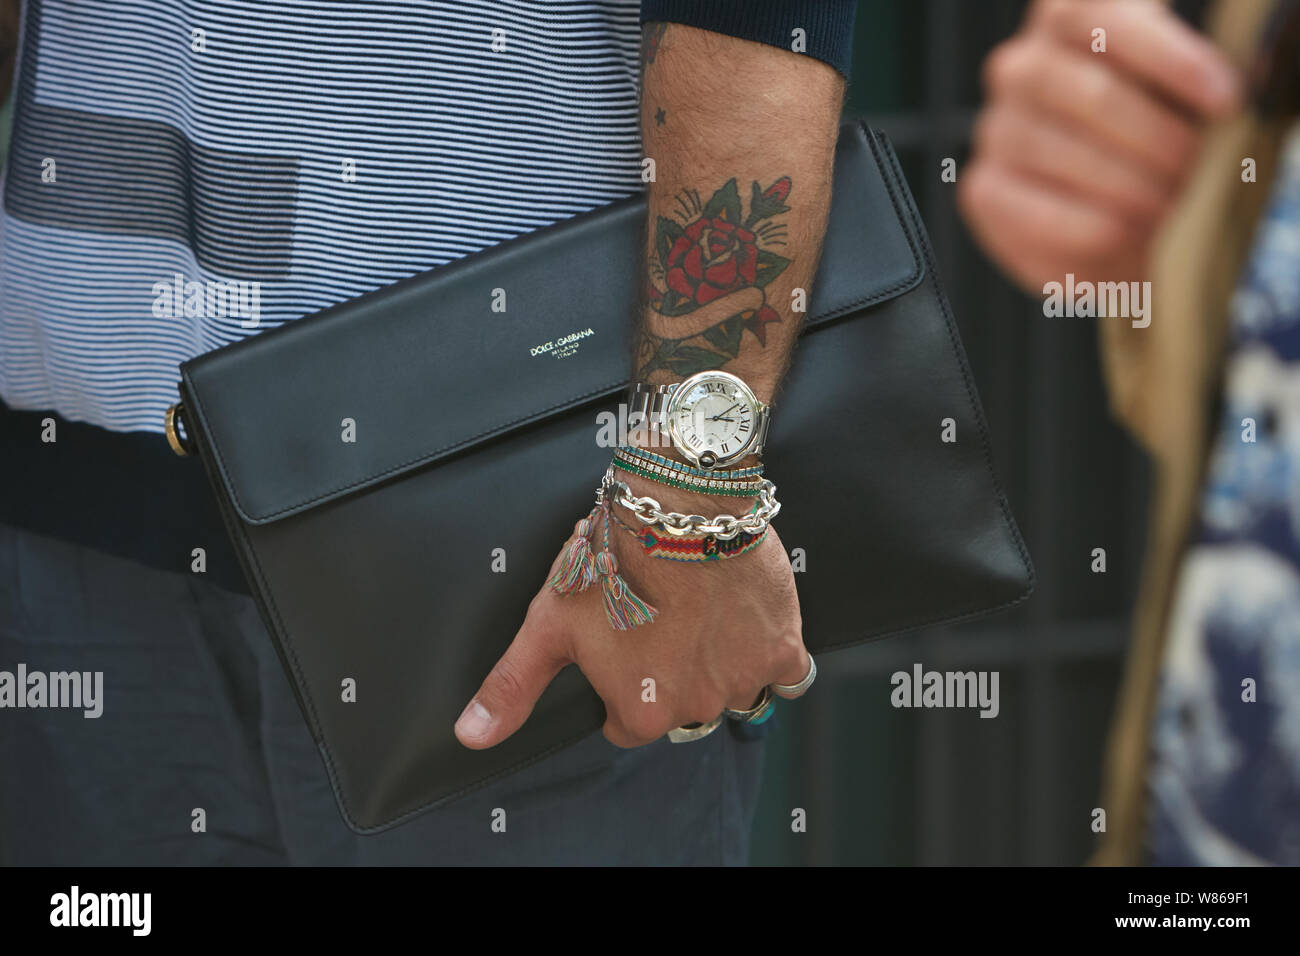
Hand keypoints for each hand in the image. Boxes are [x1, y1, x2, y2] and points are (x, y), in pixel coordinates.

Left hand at [455, 476, 808, 748]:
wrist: (679, 501)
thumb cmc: (611, 558)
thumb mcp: (549, 622)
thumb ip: (513, 686)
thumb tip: (471, 736)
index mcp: (640, 713)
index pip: (629, 723)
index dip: (624, 683)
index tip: (627, 643)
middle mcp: (695, 707)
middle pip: (682, 707)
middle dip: (671, 674)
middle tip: (662, 619)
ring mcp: (743, 680)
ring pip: (730, 688)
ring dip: (719, 661)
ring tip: (699, 611)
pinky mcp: (783, 649)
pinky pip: (782, 671)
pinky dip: (766, 651)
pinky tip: (741, 618)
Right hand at [958, 0, 1242, 292]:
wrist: (1109, 230)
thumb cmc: (1146, 155)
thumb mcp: (1177, 105)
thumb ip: (1193, 87)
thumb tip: (1229, 96)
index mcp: (1068, 22)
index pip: (1101, 18)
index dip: (1169, 58)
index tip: (1223, 100)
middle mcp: (1021, 68)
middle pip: (1087, 92)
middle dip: (1154, 138)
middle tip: (1193, 171)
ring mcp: (995, 129)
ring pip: (1059, 151)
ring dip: (1127, 187)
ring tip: (1166, 208)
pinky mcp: (982, 189)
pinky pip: (1033, 209)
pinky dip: (1089, 227)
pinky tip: (1125, 234)